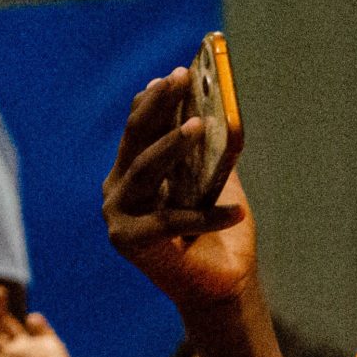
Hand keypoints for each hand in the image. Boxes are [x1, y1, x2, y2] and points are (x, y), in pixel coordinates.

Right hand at [105, 71, 255, 304]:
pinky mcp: (129, 241)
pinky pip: (172, 219)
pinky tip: (239, 212)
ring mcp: (119, 215)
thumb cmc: (219, 230)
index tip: (177, 73)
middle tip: (180, 78)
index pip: (139, 127)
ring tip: (198, 126)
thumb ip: (210, 151)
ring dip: (171, 146)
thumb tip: (217, 109)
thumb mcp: (215, 181)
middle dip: (158, 106)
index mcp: (133, 171)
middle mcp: (118, 190)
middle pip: (135, 139)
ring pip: (144, 170)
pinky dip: (209, 215)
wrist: (222, 283)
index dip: (154, 98)